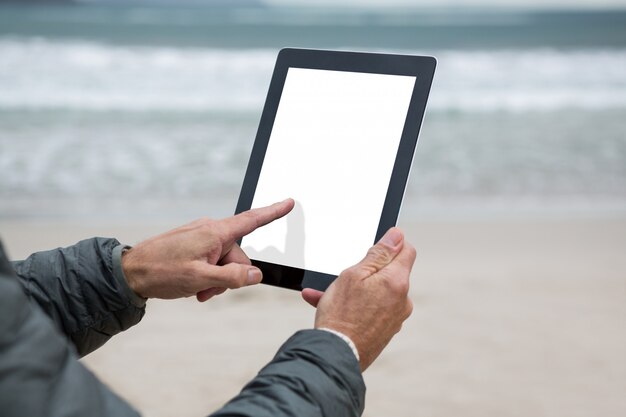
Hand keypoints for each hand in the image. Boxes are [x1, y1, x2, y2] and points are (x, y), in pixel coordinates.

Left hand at [122, 199, 293, 300]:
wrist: (130, 272)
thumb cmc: (161, 272)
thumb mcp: (201, 279)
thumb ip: (232, 276)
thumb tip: (255, 274)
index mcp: (215, 232)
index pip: (251, 220)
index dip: (273, 212)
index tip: (289, 203)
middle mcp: (210, 230)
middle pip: (238, 255)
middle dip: (230, 276)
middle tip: (208, 291)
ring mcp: (200, 237)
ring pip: (224, 261)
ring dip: (217, 279)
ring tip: (198, 291)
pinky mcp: (192, 244)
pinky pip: (211, 260)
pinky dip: (208, 275)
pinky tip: (194, 286)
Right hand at [302, 227, 414, 370]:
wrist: (335, 356)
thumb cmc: (341, 315)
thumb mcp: (354, 274)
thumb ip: (379, 253)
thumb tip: (398, 236)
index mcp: (397, 282)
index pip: (406, 250)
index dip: (391, 243)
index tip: (374, 246)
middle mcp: (402, 300)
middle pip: (389, 273)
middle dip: (366, 270)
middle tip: (341, 274)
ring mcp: (394, 318)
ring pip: (375, 292)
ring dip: (354, 290)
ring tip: (325, 293)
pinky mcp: (384, 331)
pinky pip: (370, 310)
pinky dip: (354, 306)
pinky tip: (329, 307)